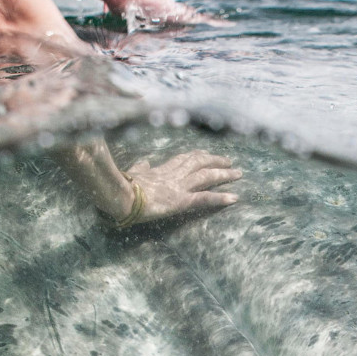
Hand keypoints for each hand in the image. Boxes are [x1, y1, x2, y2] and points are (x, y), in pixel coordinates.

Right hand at [55, 141, 240, 226]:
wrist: (118, 195)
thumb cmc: (120, 186)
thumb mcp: (131, 173)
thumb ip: (140, 167)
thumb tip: (144, 161)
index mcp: (160, 170)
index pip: (183, 159)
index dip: (197, 156)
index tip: (207, 154)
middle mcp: (173, 175)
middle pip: (199, 163)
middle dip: (216, 161)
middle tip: (230, 162)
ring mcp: (178, 187)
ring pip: (206, 176)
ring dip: (224, 174)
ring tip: (239, 173)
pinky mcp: (180, 201)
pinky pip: (204, 198)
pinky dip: (220, 198)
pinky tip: (235, 198)